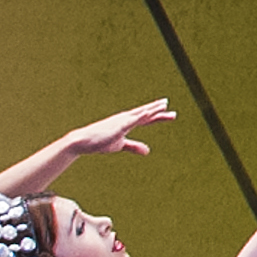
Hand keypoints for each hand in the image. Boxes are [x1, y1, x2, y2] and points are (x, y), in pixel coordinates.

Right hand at [55, 97, 176, 164]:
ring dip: (152, 110)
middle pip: (146, 114)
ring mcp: (121, 121)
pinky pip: (131, 120)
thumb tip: (148, 151)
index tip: (170, 113)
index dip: (158, 116)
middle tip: (172, 111)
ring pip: (141, 114)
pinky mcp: (117, 125)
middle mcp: (126, 119)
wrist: (83, 142)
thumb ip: (134, 146)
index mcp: (127, 123)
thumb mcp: (120, 145)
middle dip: (159, 111)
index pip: (146, 119)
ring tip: (164, 105)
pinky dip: (140, 116)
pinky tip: (148, 113)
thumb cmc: (100, 142)